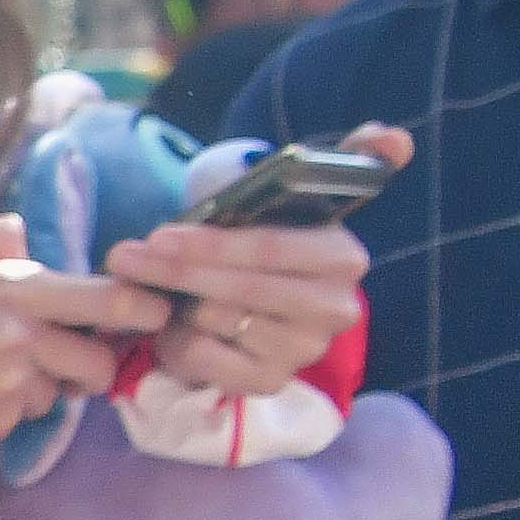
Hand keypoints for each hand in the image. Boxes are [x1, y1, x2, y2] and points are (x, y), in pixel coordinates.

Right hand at [0, 216, 147, 475]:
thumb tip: (32, 237)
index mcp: (8, 290)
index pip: (108, 300)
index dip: (143, 307)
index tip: (155, 311)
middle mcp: (18, 342)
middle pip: (97, 360)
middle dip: (92, 362)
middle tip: (70, 360)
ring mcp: (8, 391)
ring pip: (60, 393)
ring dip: (42, 388)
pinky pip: (22, 419)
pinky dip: (4, 412)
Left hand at [100, 138, 394, 412]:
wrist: (255, 299)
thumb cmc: (265, 241)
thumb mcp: (300, 196)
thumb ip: (351, 157)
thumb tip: (394, 138)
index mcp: (342, 258)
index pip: (268, 249)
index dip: (209, 244)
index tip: (158, 235)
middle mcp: (334, 309)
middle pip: (238, 289)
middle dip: (175, 271)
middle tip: (124, 256)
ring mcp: (303, 350)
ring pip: (217, 322)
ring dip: (176, 303)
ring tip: (159, 286)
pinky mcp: (270, 382)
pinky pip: (205, 360)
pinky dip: (178, 340)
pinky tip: (174, 323)